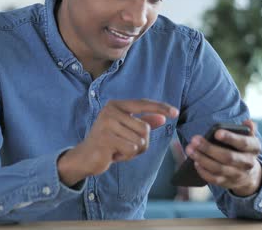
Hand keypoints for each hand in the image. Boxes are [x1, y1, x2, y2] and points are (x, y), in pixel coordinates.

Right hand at [58, 99, 178, 185]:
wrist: (85, 157)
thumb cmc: (108, 142)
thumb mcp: (128, 131)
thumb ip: (144, 122)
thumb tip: (163, 118)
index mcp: (116, 105)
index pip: (144, 103)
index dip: (161, 107)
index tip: (176, 112)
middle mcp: (111, 110)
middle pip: (145, 128)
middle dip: (141, 143)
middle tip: (124, 145)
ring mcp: (107, 123)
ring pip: (140, 140)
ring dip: (133, 151)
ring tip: (118, 150)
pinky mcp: (106, 138)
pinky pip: (131, 149)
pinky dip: (126, 156)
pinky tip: (114, 155)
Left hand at [185, 119, 261, 196]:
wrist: (249, 174)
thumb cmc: (243, 150)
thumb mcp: (249, 139)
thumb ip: (248, 129)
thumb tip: (248, 122)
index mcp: (254, 148)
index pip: (243, 143)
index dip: (231, 138)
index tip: (216, 132)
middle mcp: (248, 163)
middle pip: (228, 157)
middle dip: (209, 148)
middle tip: (194, 139)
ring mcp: (238, 175)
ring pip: (219, 169)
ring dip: (202, 159)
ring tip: (190, 149)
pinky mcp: (228, 183)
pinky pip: (214, 179)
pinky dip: (204, 172)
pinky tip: (195, 162)